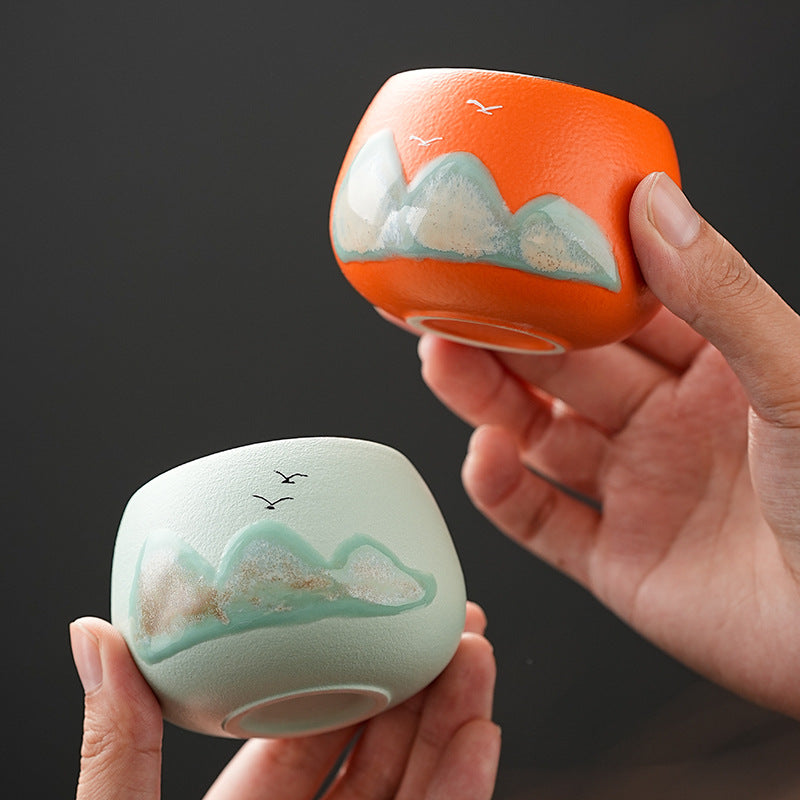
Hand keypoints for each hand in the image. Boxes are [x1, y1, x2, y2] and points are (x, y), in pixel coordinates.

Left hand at [70, 603, 498, 798]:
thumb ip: (120, 744)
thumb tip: (94, 632)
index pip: (304, 730)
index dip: (345, 669)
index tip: (377, 617)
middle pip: (374, 751)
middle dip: (416, 683)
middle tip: (449, 622)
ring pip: (414, 789)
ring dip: (452, 721)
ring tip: (475, 654)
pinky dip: (463, 790)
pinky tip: (481, 734)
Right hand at [419, 172, 799, 718]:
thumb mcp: (793, 377)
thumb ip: (718, 293)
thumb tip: (653, 200)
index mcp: (713, 371)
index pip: (620, 308)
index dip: (565, 275)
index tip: (513, 239)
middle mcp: (664, 426)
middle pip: (564, 368)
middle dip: (505, 332)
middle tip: (452, 296)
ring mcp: (634, 491)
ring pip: (539, 434)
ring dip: (487, 399)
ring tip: (441, 358)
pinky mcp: (612, 559)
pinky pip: (539, 518)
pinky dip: (502, 490)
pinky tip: (487, 456)